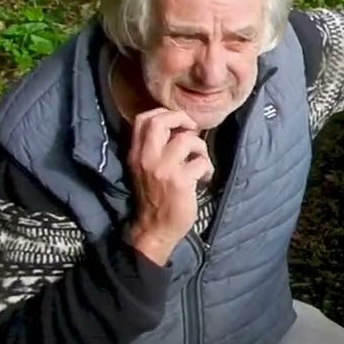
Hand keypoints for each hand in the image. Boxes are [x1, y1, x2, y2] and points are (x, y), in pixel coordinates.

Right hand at [125, 108, 214, 264]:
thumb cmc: (154, 198)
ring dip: (200, 148)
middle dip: (182, 119)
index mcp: (136, 153)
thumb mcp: (146, 169)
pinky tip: (203, 179)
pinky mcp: (180, 181)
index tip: (178, 123)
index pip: (143, 119)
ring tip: (200, 162)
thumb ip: (155, 149)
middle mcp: (146, 158)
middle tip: (192, 131)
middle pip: (161, 121)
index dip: (164, 113)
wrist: (154, 229)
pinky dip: (207, 168)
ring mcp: (163, 169)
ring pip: (187, 140)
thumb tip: (179, 128)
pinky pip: (201, 162)